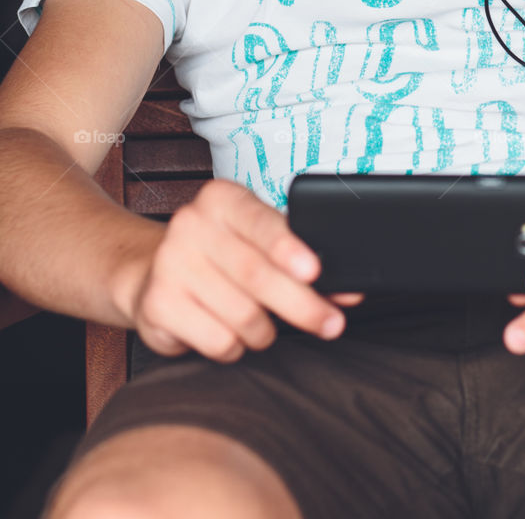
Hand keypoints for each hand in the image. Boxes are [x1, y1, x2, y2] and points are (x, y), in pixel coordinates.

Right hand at [115, 178, 364, 362]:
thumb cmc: (223, 255)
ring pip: (241, 314)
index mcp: (221, 199)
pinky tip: (228, 331)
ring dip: (264, 331)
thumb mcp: (259, 242)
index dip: (288, 247)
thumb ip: (301, 260)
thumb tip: (350, 291)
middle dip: (301, 305)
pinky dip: (235, 346)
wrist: (153, 273)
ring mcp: (169, 264)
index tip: (314, 271)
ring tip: (261, 325)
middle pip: (256, 274)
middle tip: (331, 324)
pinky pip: (217, 340)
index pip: (259, 221)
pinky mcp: (157, 305)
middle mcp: (191, 224)